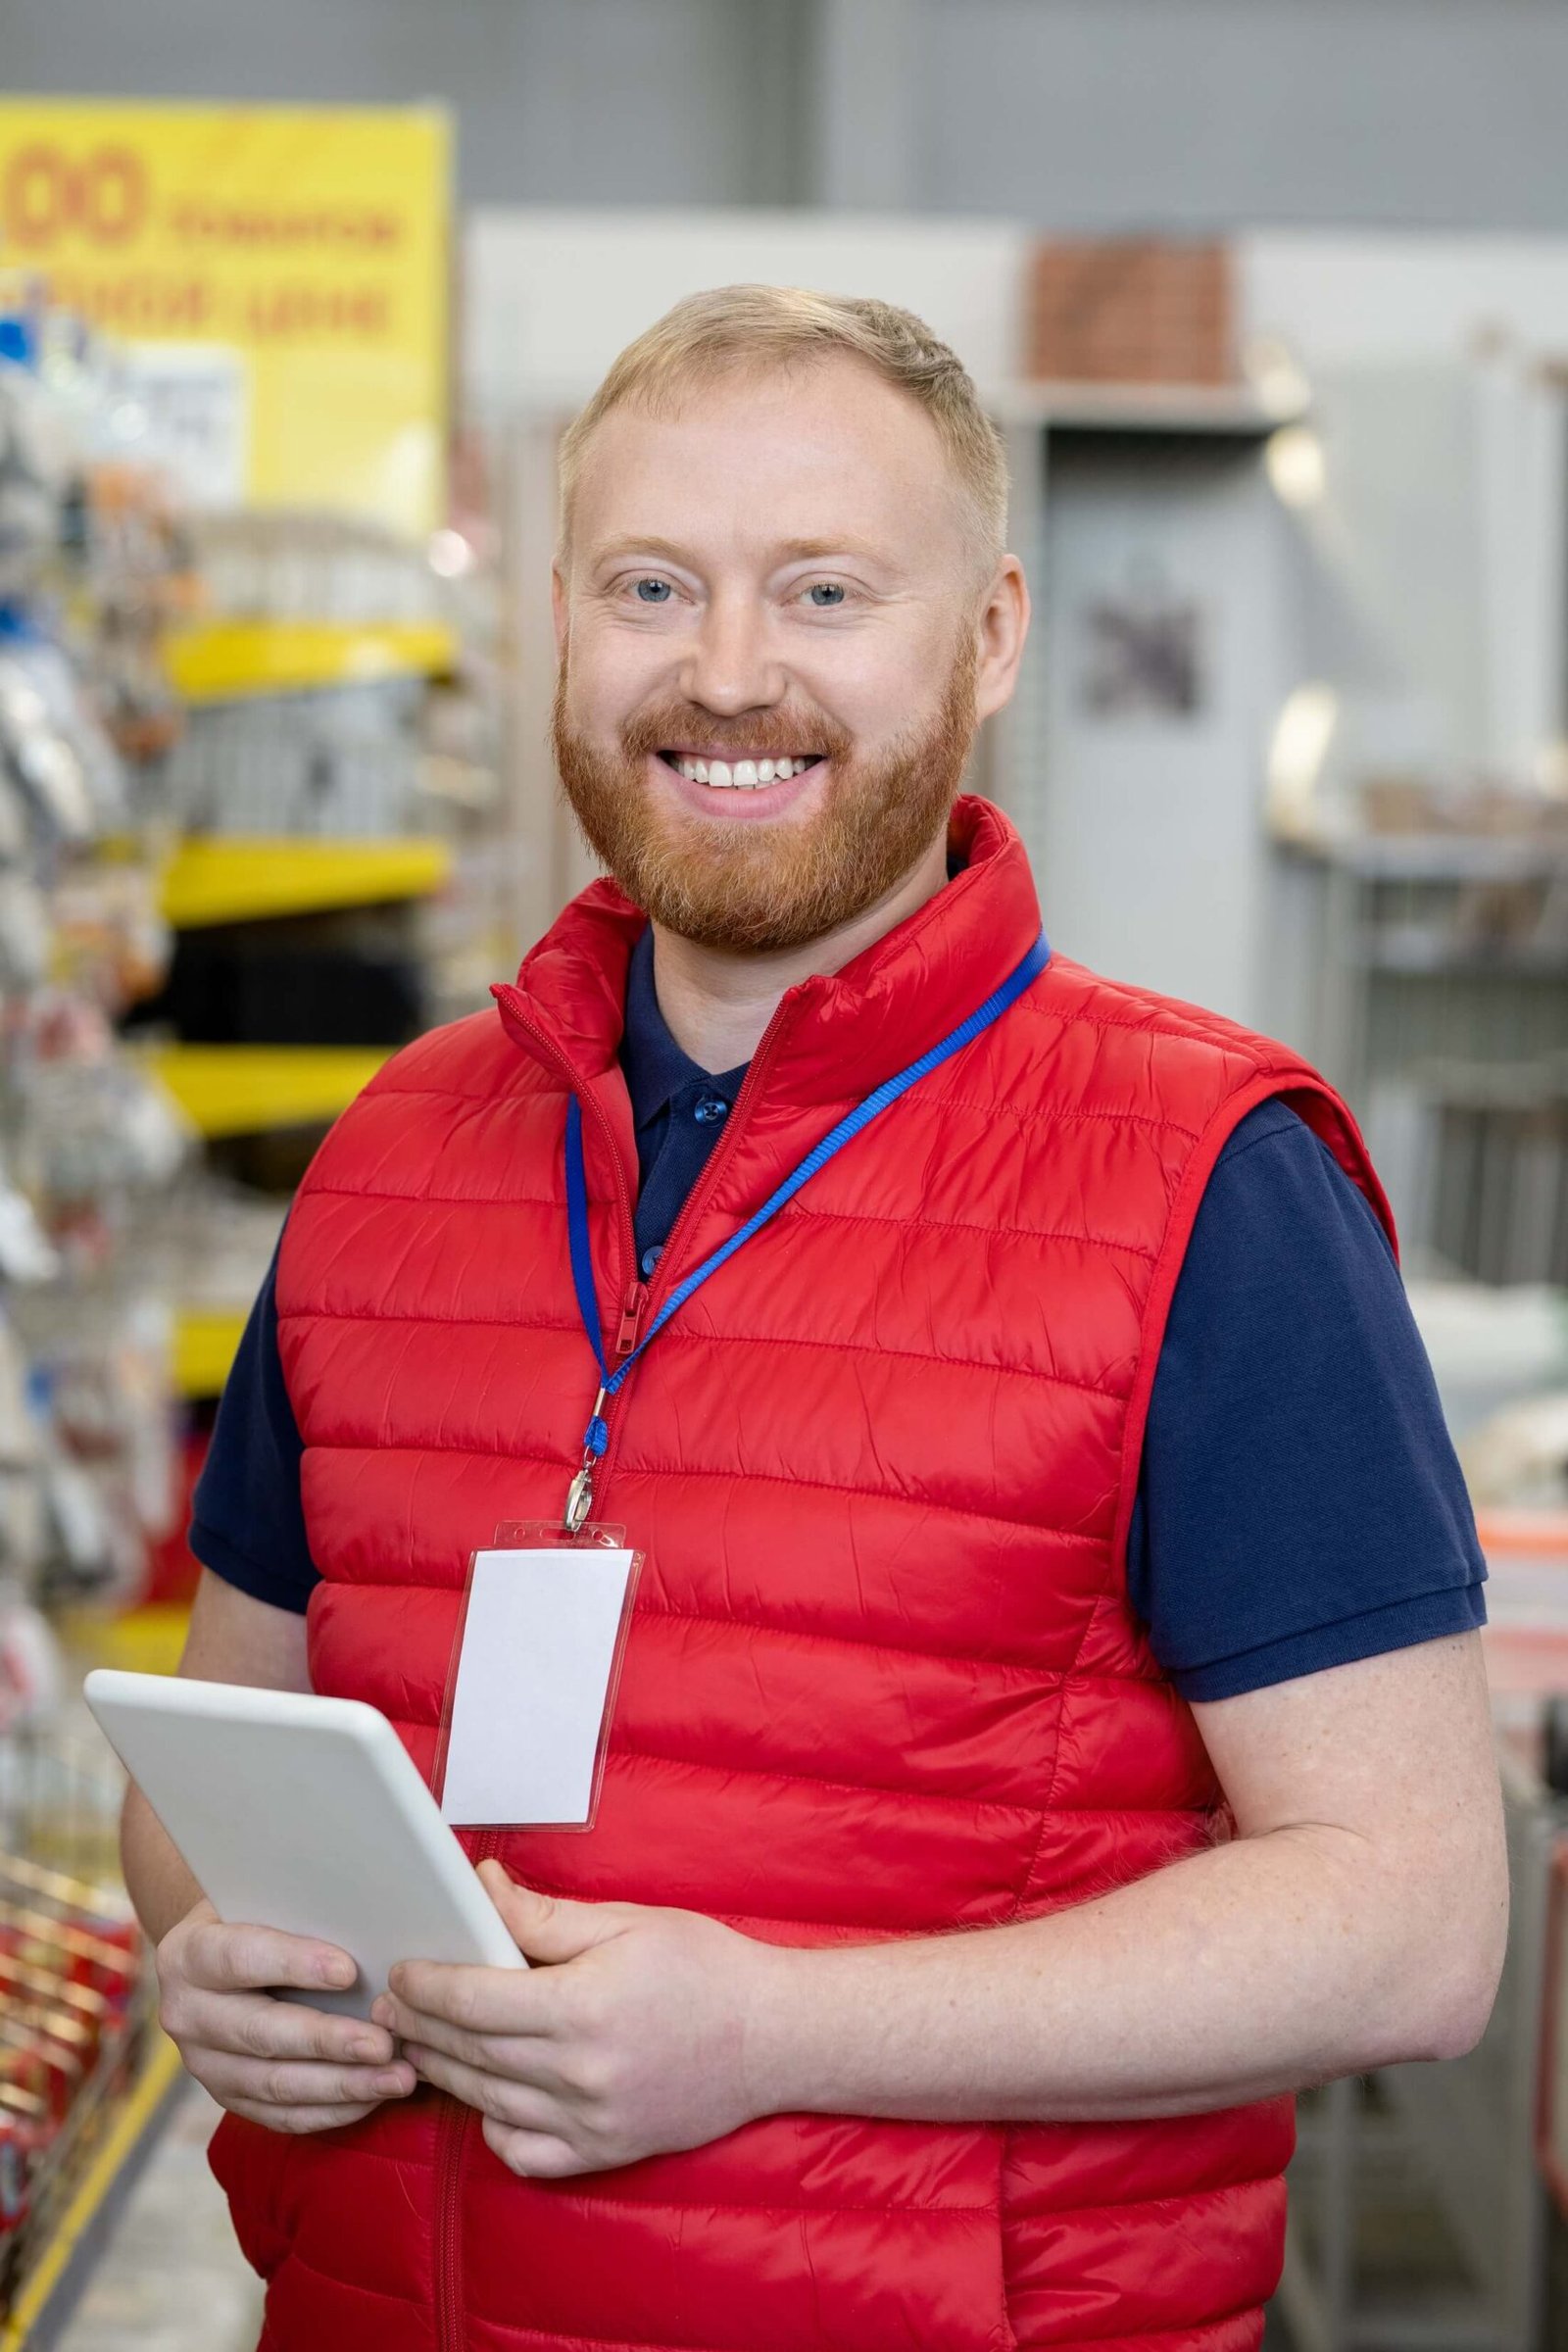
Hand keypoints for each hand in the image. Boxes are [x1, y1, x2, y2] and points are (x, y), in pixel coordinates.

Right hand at [157, 1899, 415, 2132]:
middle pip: (261, 2034)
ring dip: (341, 2085)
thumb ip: (303, 1909)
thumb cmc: (259, 1915)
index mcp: (189, 1954)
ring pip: (274, 2085)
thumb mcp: (266, 1898)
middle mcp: (187, 2014)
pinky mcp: (227, 2096)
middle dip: (327, 2042)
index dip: (294, 1964)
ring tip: (395, 2079)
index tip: (349, 1972)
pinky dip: (330, 2110)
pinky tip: (372, 2098)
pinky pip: (280, 2115)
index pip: (241, 1958)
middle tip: (382, 2044)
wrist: (218, 1955)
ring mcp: (203, 2063)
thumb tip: (374, 1920)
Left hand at [373, 1860, 779, 2177]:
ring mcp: (590, 2121)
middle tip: (390, 2005)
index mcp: (582, 2007)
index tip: (402, 1971)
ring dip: (444, 2070)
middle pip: (471, 2050)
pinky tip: (486, 2096)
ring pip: (487, 2101)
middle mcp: (579, 2073)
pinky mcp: (603, 2152)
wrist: (773, 2038)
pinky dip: (493, 2127)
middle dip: (420, 2025)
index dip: (426, 1985)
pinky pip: (524, 2153)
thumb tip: (483, 1888)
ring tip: (419, 2044)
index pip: (473, 1999)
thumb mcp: (626, 1922)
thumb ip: (544, 1915)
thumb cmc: (704, 1967)